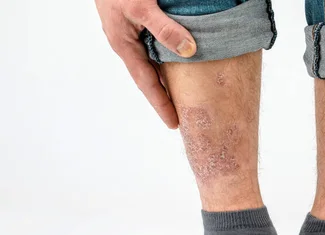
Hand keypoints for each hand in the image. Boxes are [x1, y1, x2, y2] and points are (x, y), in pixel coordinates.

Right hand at [95, 0, 196, 128]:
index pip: (147, 84)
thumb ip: (164, 28)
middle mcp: (129, 44)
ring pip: (155, 63)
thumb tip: (189, 51)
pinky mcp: (140, 24)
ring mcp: (133, 35)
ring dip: (169, 79)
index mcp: (125, 46)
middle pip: (151, 77)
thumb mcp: (142, 7)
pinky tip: (183, 62)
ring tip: (185, 96)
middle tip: (184, 116)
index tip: (174, 123)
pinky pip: (157, 47)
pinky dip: (170, 58)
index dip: (161, 104)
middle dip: (166, 98)